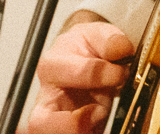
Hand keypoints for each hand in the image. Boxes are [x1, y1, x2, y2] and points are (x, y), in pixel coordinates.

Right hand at [27, 15, 135, 133]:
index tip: (120, 72)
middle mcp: (48, 97)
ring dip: (78, 131)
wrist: (87, 60)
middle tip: (100, 111)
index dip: (99, 74)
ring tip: (99, 120)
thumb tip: (120, 48)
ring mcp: (55, 119)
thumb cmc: (86, 48)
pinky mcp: (68, 131)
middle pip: (40, 122)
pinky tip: (99, 127)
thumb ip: (109, 39)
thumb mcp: (98, 35)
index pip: (70, 74)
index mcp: (52, 66)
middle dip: (73, 123)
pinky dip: (89, 133)